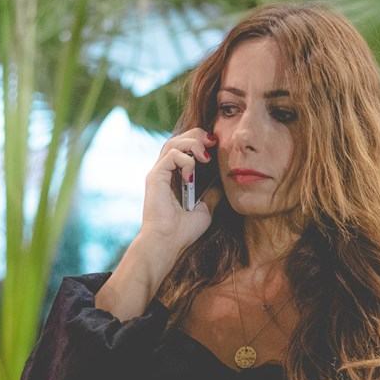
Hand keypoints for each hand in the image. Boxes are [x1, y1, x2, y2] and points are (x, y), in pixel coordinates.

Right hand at [141, 127, 223, 252]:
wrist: (168, 243)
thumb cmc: (183, 231)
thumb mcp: (205, 209)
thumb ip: (212, 193)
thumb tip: (223, 181)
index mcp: (175, 177)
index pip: (185, 148)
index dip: (200, 141)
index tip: (216, 146)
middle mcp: (165, 172)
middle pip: (178, 139)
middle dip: (197, 136)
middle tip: (213, 143)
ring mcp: (158, 173)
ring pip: (173, 143)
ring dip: (192, 144)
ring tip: (205, 156)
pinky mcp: (155, 177)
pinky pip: (171, 156)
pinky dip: (185, 161)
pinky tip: (190, 176)